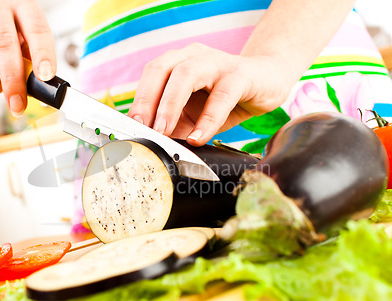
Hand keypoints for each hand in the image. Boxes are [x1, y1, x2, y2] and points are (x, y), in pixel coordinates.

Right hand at [0, 0, 55, 115]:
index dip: (43, 55)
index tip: (46, 77)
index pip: (37, 30)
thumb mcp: (22, 25)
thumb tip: (38, 87)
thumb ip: (30, 52)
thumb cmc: (3, 17)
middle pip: (4, 45)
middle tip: (17, 105)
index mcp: (22, 5)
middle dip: (13, 82)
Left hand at [127, 43, 292, 145]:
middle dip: (147, 100)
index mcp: (178, 62)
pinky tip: (198, 137)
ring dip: (170, 105)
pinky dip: (207, 119)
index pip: (151, 76)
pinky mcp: (241, 75)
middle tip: (141, 128)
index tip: (130, 127)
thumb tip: (151, 145)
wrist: (268, 80)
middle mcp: (193, 57)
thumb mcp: (194, 114)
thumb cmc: (225, 97)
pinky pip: (221, 96)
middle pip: (161, 70)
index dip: (138, 100)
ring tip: (163, 131)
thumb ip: (174, 125)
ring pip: (186, 76)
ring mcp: (217, 63)